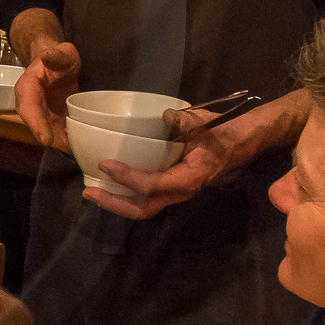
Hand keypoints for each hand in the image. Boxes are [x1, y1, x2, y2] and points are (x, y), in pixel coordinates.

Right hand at [15, 39, 80, 149]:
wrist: (58, 64)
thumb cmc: (57, 58)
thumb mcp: (60, 52)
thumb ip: (55, 55)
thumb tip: (50, 57)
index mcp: (28, 87)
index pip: (29, 107)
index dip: (36, 123)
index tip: (46, 138)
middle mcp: (32, 105)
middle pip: (37, 125)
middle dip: (51, 139)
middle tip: (67, 147)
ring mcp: (43, 114)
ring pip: (49, 132)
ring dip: (61, 142)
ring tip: (78, 148)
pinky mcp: (54, 120)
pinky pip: (59, 133)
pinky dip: (69, 140)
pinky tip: (83, 144)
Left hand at [86, 104, 241, 219]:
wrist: (236, 144)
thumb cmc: (218, 133)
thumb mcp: (204, 123)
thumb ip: (185, 121)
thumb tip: (165, 116)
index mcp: (189, 178)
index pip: (153, 185)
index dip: (128, 178)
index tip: (105, 164)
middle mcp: (179, 192)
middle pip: (143, 208)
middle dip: (114, 203)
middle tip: (89, 191)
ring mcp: (174, 193)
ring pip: (143, 208)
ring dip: (116, 203)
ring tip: (92, 192)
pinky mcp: (168, 189)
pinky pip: (145, 199)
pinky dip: (125, 196)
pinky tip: (108, 186)